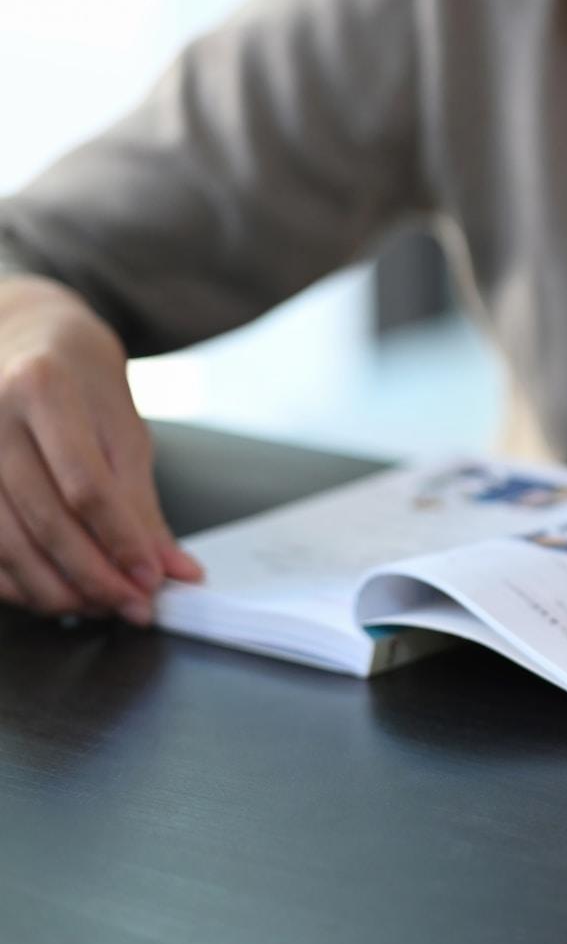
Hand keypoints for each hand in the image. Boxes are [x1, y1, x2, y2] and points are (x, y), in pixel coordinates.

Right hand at [0, 276, 202, 623]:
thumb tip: (173, 569)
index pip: (86, 486)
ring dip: (55, 587)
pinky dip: (14, 581)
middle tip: (132, 606)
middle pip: (43, 519)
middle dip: (94, 576)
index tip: (153, 580)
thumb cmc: (79, 382)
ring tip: (99, 606)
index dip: (122, 542)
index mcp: (44, 389)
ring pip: (4, 540)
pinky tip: (51, 594)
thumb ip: (142, 503)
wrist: (21, 337)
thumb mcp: (124, 429)